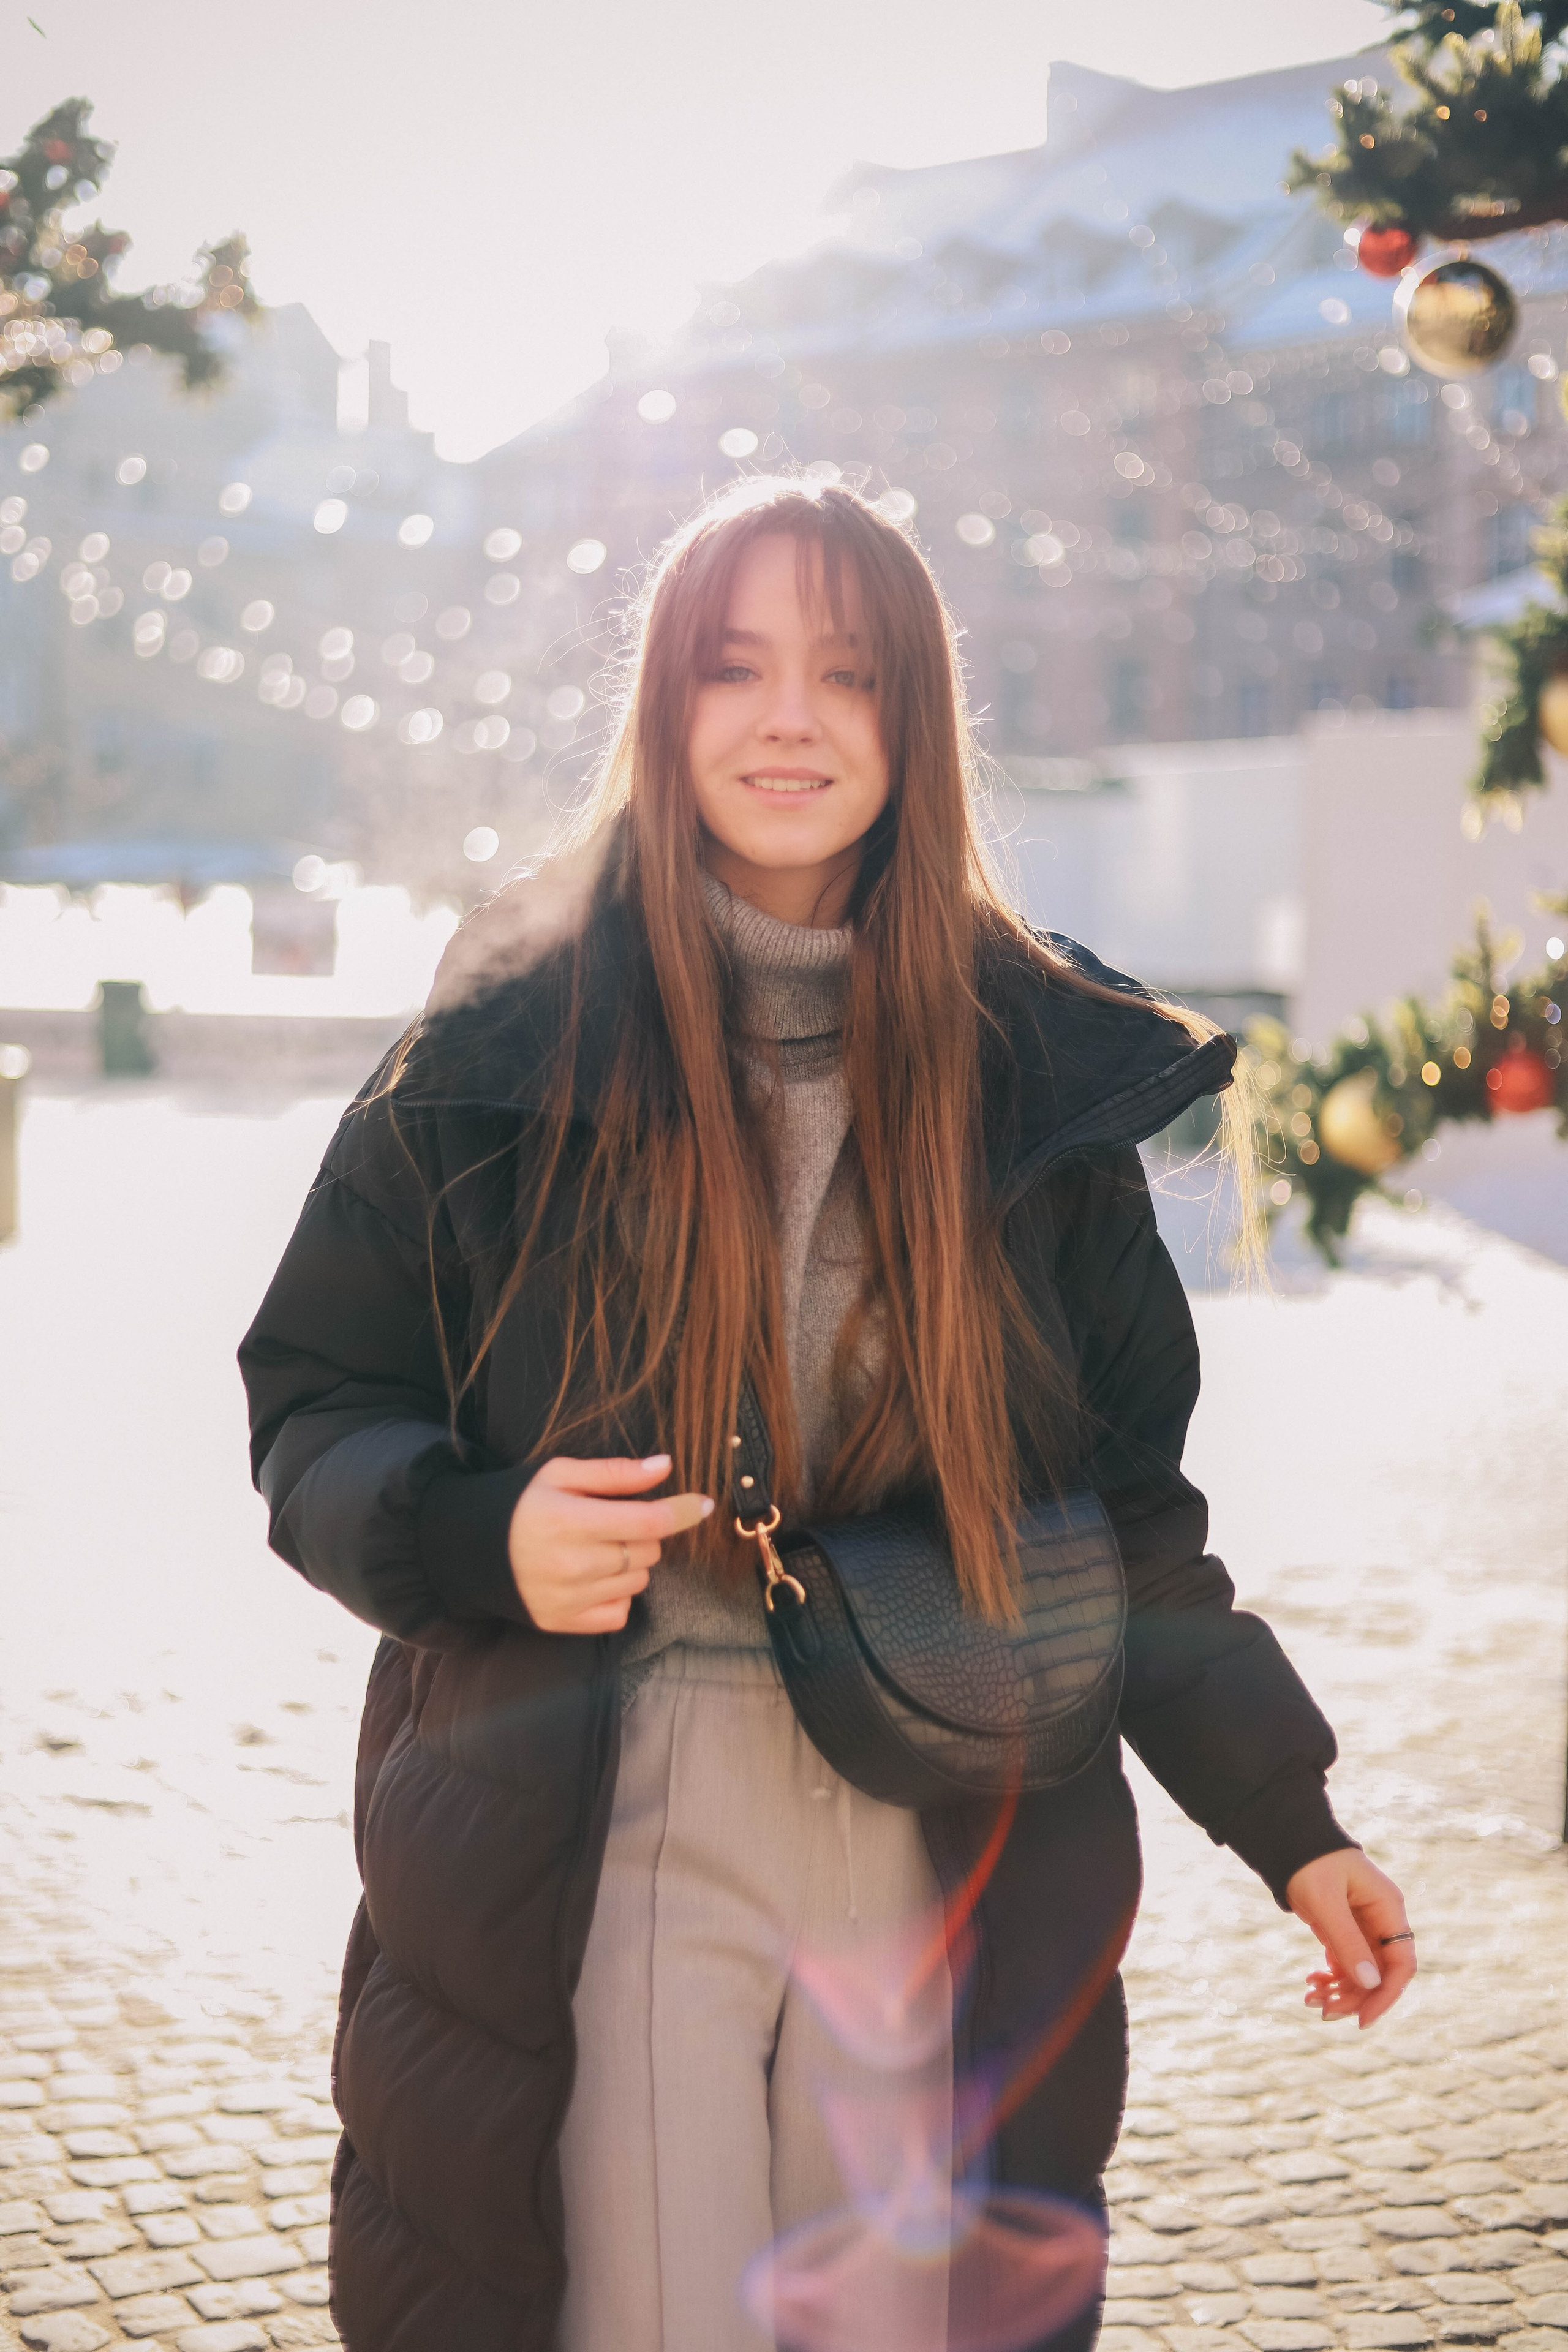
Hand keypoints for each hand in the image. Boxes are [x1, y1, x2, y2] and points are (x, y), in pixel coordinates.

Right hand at [507, 1453, 712, 1634]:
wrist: (470, 1549)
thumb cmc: (520, 1503)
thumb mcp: (560, 1473)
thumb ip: (615, 1473)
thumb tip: (665, 1466)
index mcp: (569, 1520)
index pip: (647, 1523)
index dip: (681, 1512)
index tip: (702, 1504)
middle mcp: (571, 1564)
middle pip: (647, 1553)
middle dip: (644, 1534)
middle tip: (615, 1523)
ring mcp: (567, 1599)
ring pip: (637, 1582)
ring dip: (631, 1564)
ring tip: (599, 1549)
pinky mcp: (562, 1623)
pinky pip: (619, 1613)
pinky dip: (618, 1595)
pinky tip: (595, 1578)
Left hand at [1287, 1847, 1415, 2029]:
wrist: (1288, 1839)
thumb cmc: (1311, 1863)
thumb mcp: (1327, 1902)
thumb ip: (1347, 1941)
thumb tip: (1370, 1984)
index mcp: (1388, 1909)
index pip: (1401, 1963)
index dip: (1387, 1994)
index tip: (1363, 2019)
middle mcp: (1381, 1920)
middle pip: (1380, 1973)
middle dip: (1355, 1997)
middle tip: (1325, 2012)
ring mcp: (1363, 1926)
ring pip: (1361, 1972)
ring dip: (1340, 1991)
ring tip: (1311, 2000)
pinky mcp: (1344, 1929)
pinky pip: (1345, 1963)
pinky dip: (1331, 1978)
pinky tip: (1312, 1984)